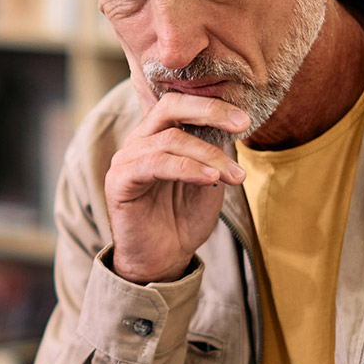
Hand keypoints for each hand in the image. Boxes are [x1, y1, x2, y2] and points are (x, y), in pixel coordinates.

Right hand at [104, 91, 249, 283]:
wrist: (163, 260)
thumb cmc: (184, 219)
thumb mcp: (210, 179)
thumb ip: (215, 151)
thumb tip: (233, 123)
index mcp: (159, 135)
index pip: (181, 103)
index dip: (213, 104)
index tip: (246, 119)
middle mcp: (140, 141)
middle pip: (170, 107)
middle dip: (210, 111)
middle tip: (241, 125)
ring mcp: (126, 159)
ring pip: (170, 139)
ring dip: (208, 155)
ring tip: (233, 176)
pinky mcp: (118, 181)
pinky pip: (155, 164)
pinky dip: (187, 169)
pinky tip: (210, 179)